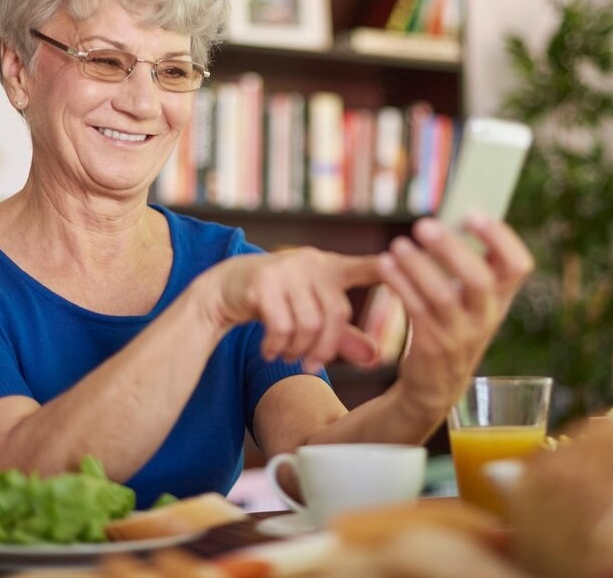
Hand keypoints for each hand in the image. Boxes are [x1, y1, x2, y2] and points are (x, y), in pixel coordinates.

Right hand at [202, 248, 381, 370]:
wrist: (225, 289)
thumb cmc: (275, 301)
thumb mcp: (310, 314)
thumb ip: (342, 335)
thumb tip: (374, 357)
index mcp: (329, 267)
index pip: (364, 267)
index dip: (387, 272)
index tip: (405, 274)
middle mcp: (311, 262)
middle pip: (336, 314)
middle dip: (324, 349)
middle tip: (309, 367)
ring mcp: (287, 269)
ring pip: (309, 324)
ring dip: (297, 351)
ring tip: (286, 357)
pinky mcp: (264, 281)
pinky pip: (282, 326)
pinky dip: (277, 347)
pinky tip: (269, 352)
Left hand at [378, 214, 533, 419]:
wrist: (434, 386)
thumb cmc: (450, 329)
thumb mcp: (470, 302)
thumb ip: (468, 267)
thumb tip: (444, 222)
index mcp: (500, 299)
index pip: (518, 265)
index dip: (500, 238)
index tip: (472, 215)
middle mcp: (486, 316)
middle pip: (479, 279)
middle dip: (451, 249)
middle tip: (424, 224)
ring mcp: (460, 334)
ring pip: (443, 296)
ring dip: (418, 266)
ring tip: (397, 244)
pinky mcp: (432, 346)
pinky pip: (417, 311)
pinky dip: (401, 285)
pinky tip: (385, 266)